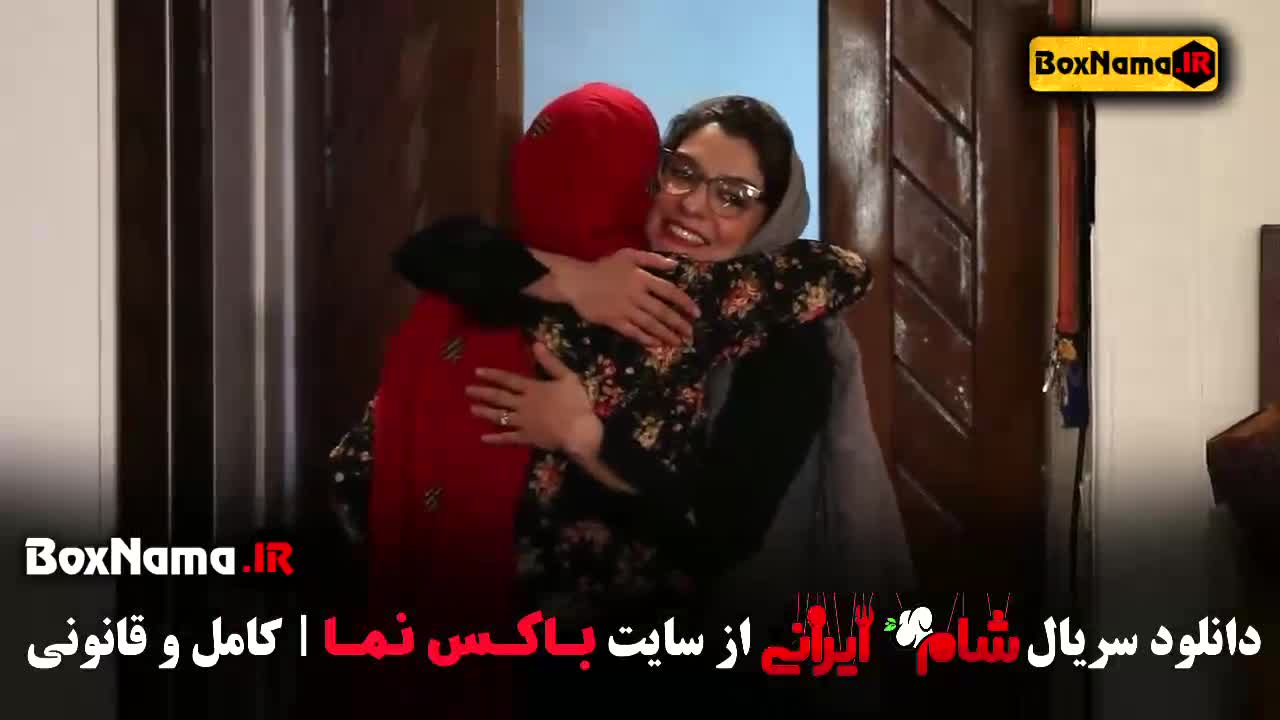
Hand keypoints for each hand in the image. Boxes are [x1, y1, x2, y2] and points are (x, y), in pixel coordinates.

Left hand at [466, 343, 602, 454]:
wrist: (580, 431)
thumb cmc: (576, 403)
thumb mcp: (567, 377)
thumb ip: (550, 362)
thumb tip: (536, 344)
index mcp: (533, 388)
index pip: (508, 380)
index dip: (492, 375)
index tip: (476, 372)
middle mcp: (523, 404)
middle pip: (499, 397)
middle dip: (482, 393)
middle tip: (467, 391)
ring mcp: (524, 422)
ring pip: (500, 416)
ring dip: (485, 412)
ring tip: (472, 409)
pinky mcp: (528, 438)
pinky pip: (509, 438)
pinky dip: (496, 438)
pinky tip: (484, 438)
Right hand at [561, 248, 700, 347]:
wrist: (576, 281)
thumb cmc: (603, 267)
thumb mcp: (628, 255)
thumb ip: (652, 259)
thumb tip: (676, 265)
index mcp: (642, 278)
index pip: (669, 291)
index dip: (685, 303)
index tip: (696, 313)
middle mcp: (636, 294)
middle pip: (662, 312)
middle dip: (679, 324)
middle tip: (691, 334)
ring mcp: (624, 309)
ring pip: (650, 324)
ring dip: (666, 334)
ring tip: (678, 342)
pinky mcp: (613, 321)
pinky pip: (633, 332)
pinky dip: (646, 339)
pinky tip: (656, 344)